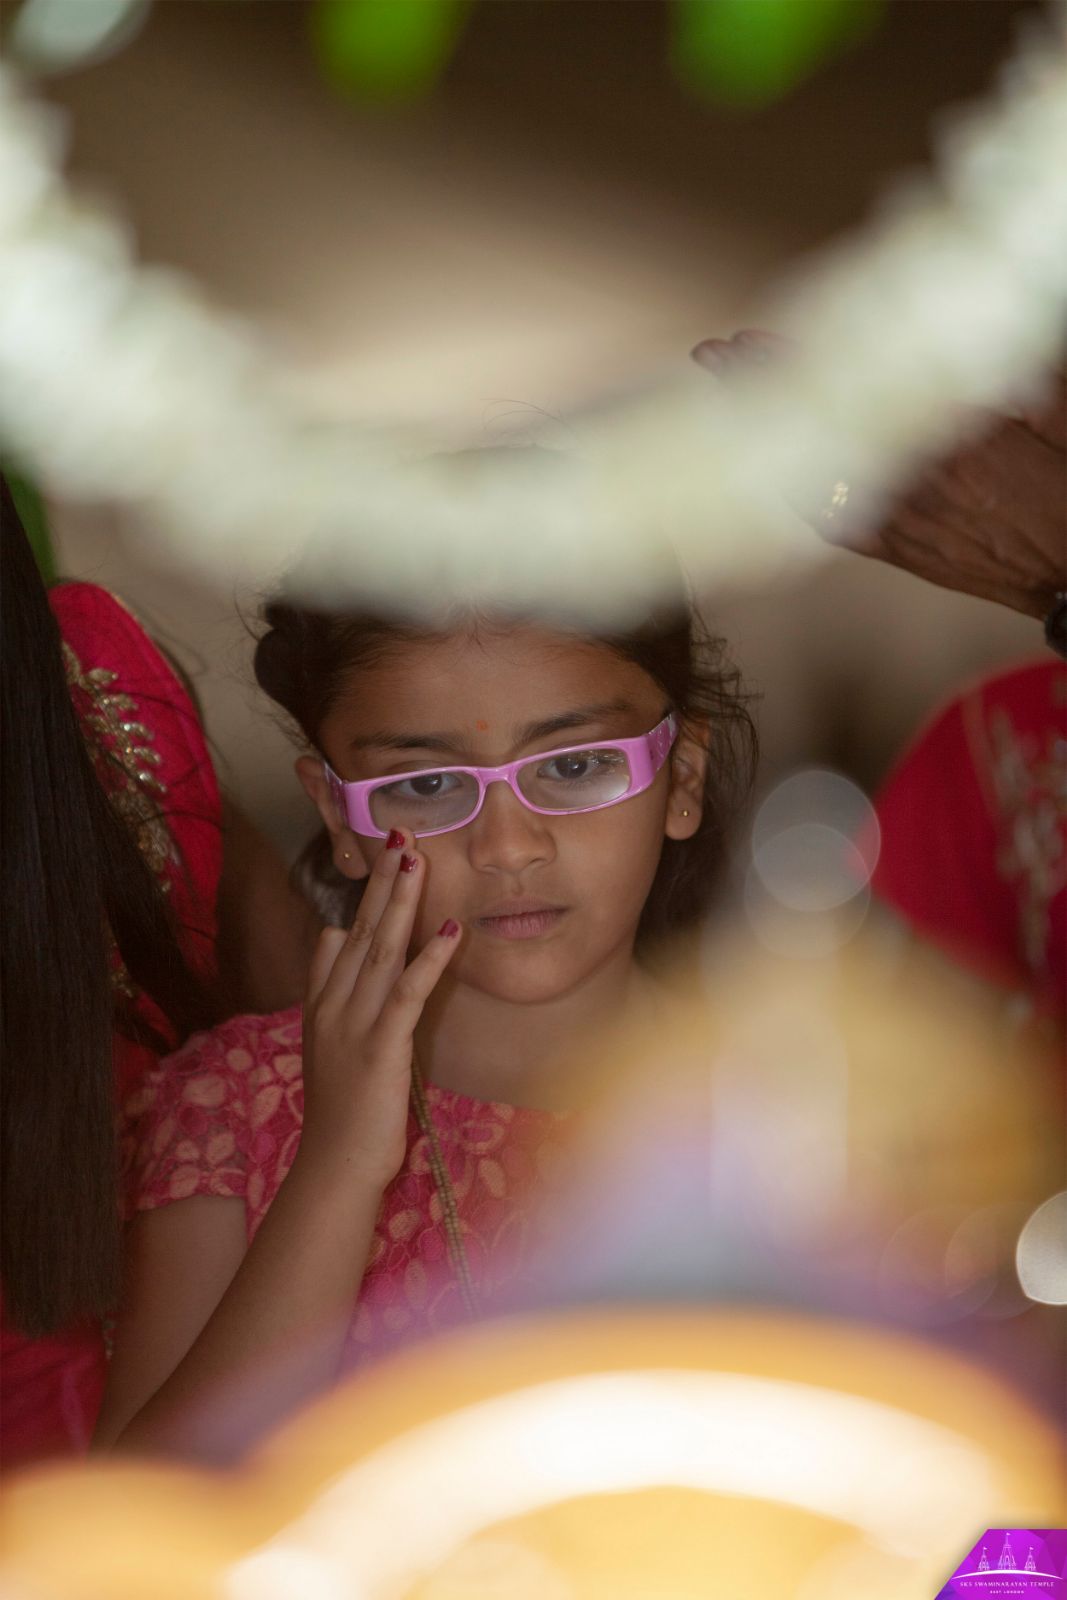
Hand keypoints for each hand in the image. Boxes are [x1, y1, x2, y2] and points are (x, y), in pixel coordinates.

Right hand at [298, 833, 459, 1189]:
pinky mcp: (381, 1048)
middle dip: (382, 880)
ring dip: (400, 901)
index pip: (341, 935)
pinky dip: (428, 959)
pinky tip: (448, 929)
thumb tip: (336, 936)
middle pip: (361, 929)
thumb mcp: (329, 1041)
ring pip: (379, 949)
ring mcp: (354, 1024)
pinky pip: (406, 993)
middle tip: (399, 832)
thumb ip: (331, 988)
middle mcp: (334, 1004)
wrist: (334, 1165)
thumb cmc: (342, 1109)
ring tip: (415, 858)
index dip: (363, 894)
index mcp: (322, 1003)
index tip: (382, 853)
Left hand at [693, 330, 1066, 619]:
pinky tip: (759, 487)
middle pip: (824, 424)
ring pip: (816, 473)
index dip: (800, 360)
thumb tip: (980, 345)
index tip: (753, 336)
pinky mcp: (904, 553)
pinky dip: (798, 503)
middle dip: (765, 387)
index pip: (858, 388)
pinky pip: (839, 529)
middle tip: (712, 354)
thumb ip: (1011, 385)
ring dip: (769, 438)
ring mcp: (903, 520)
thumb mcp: (1057, 420)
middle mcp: (914, 479)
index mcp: (951, 436)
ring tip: (719, 402)